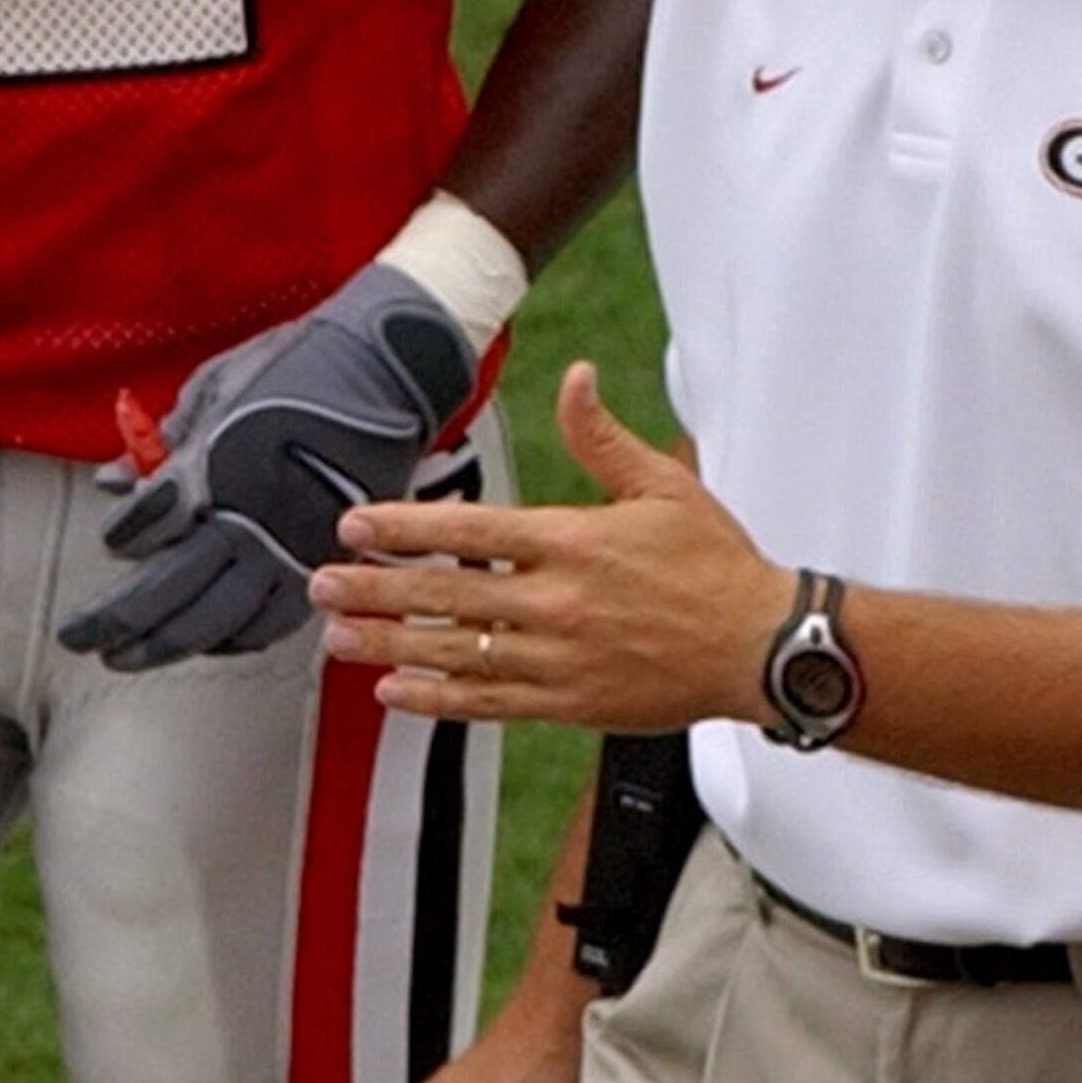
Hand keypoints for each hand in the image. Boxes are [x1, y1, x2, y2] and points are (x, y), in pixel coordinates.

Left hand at [54, 261, 476, 671]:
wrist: (386, 368)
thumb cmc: (299, 365)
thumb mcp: (215, 388)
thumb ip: (163, 444)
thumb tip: (115, 482)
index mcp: (214, 472)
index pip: (144, 528)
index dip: (121, 533)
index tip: (113, 535)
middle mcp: (248, 521)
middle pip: (165, 593)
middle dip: (113, 622)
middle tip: (80, 637)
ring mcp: (288, 550)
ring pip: (213, 623)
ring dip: (162, 645)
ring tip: (127, 656)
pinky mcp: (323, 561)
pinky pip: (269, 624)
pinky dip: (231, 640)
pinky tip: (207, 642)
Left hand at [313, 362, 785, 730]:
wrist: (761, 647)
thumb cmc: (717, 567)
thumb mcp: (665, 484)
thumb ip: (602, 437)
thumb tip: (576, 378)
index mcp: (574, 541)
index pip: (468, 531)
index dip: (403, 529)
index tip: (355, 527)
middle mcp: (557, 601)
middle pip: (446, 594)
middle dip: (374, 589)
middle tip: (320, 586)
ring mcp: (560, 658)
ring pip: (456, 652)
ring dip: (390, 646)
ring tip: (340, 640)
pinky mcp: (570, 703)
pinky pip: (488, 703)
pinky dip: (438, 699)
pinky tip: (397, 692)